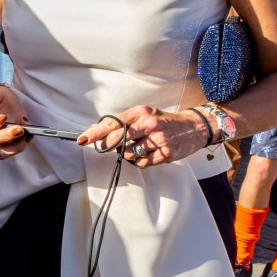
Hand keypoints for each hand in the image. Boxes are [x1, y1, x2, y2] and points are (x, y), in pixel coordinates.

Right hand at [0, 83, 32, 156]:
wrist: (3, 100)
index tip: (3, 117)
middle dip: (7, 136)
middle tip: (19, 128)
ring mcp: (1, 140)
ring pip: (5, 151)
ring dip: (16, 145)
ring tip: (27, 135)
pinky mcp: (12, 141)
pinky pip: (16, 148)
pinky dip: (23, 144)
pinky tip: (30, 135)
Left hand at [77, 104, 210, 166]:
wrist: (193, 127)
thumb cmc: (163, 121)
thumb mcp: (143, 114)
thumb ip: (122, 122)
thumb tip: (97, 130)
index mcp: (140, 112)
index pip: (112, 123)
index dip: (95, 133)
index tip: (82, 139)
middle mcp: (149, 123)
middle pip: (118, 139)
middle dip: (110, 146)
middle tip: (111, 147)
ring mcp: (158, 139)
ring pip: (129, 153)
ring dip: (127, 154)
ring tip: (138, 147)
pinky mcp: (166, 153)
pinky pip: (141, 163)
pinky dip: (139, 161)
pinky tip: (147, 153)